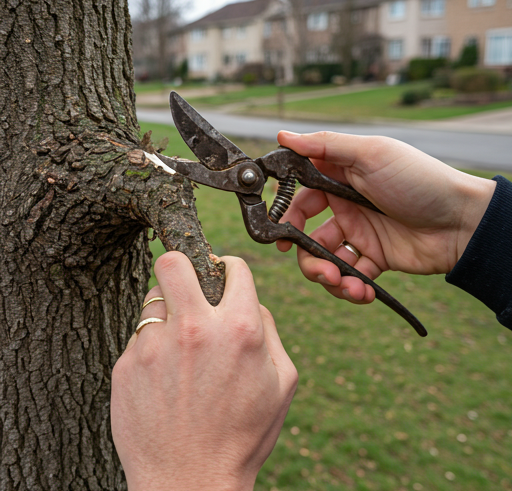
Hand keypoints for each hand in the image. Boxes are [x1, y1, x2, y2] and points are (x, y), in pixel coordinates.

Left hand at [111, 252, 297, 490]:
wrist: (189, 483)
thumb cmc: (242, 434)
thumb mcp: (282, 382)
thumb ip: (269, 330)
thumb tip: (249, 300)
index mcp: (238, 329)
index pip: (233, 267)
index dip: (230, 267)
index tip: (223, 275)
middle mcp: (194, 329)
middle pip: (174, 262)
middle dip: (182, 265)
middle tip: (187, 283)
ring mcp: (155, 346)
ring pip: (153, 298)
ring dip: (168, 311)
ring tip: (179, 343)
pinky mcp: (126, 365)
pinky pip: (138, 335)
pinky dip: (152, 345)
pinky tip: (163, 375)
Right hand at [276, 131, 495, 303]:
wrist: (462, 221)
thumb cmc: (419, 180)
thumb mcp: (371, 154)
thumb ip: (324, 146)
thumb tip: (282, 136)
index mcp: (340, 180)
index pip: (301, 199)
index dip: (286, 217)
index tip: (278, 234)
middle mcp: (346, 208)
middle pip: (308, 237)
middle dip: (308, 258)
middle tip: (320, 270)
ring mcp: (360, 235)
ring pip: (327, 260)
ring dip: (330, 277)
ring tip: (345, 285)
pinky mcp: (375, 259)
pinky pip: (352, 277)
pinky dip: (353, 287)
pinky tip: (364, 291)